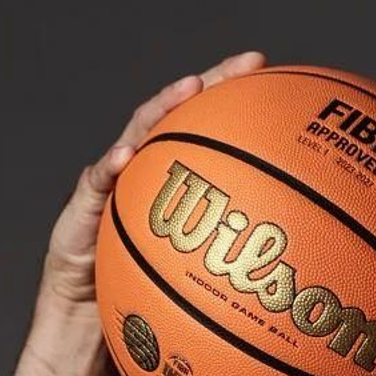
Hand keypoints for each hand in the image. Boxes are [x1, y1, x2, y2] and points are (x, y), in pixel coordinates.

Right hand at [41, 50, 267, 308]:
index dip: (233, 94)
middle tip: (247, 63)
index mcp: (172, 176)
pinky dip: (111, 166)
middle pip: (178, 112)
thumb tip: (291, 271)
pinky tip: (127, 156)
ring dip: (164, 106)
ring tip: (190, 88)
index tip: (267, 69)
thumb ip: (229, 262)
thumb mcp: (196, 280)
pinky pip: (97, 181)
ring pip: (139, 131)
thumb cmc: (144, 292)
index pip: (206, 125)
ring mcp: (112, 178)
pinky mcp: (83, 203)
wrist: (87, 312)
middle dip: (213, 81)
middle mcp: (144, 165)